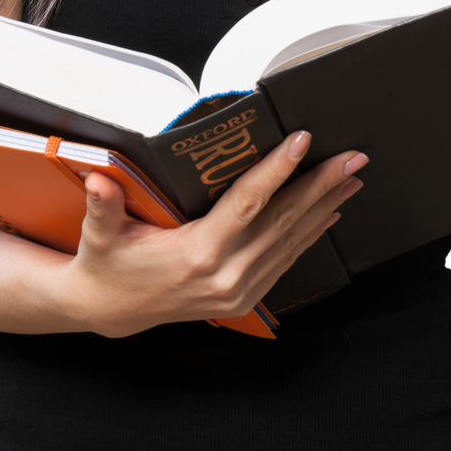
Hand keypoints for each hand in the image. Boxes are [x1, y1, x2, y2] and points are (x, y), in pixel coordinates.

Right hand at [56, 130, 367, 338]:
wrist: (112, 310)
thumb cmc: (109, 263)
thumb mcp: (101, 234)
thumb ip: (103, 206)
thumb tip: (98, 180)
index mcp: (197, 254)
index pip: (247, 203)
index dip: (277, 170)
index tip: (302, 141)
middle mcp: (226, 275)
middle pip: (283, 221)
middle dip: (321, 185)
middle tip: (352, 157)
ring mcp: (239, 290)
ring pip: (292, 241)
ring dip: (325, 207)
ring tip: (351, 178)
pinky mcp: (245, 297)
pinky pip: (286, 260)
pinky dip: (310, 234)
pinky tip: (329, 213)